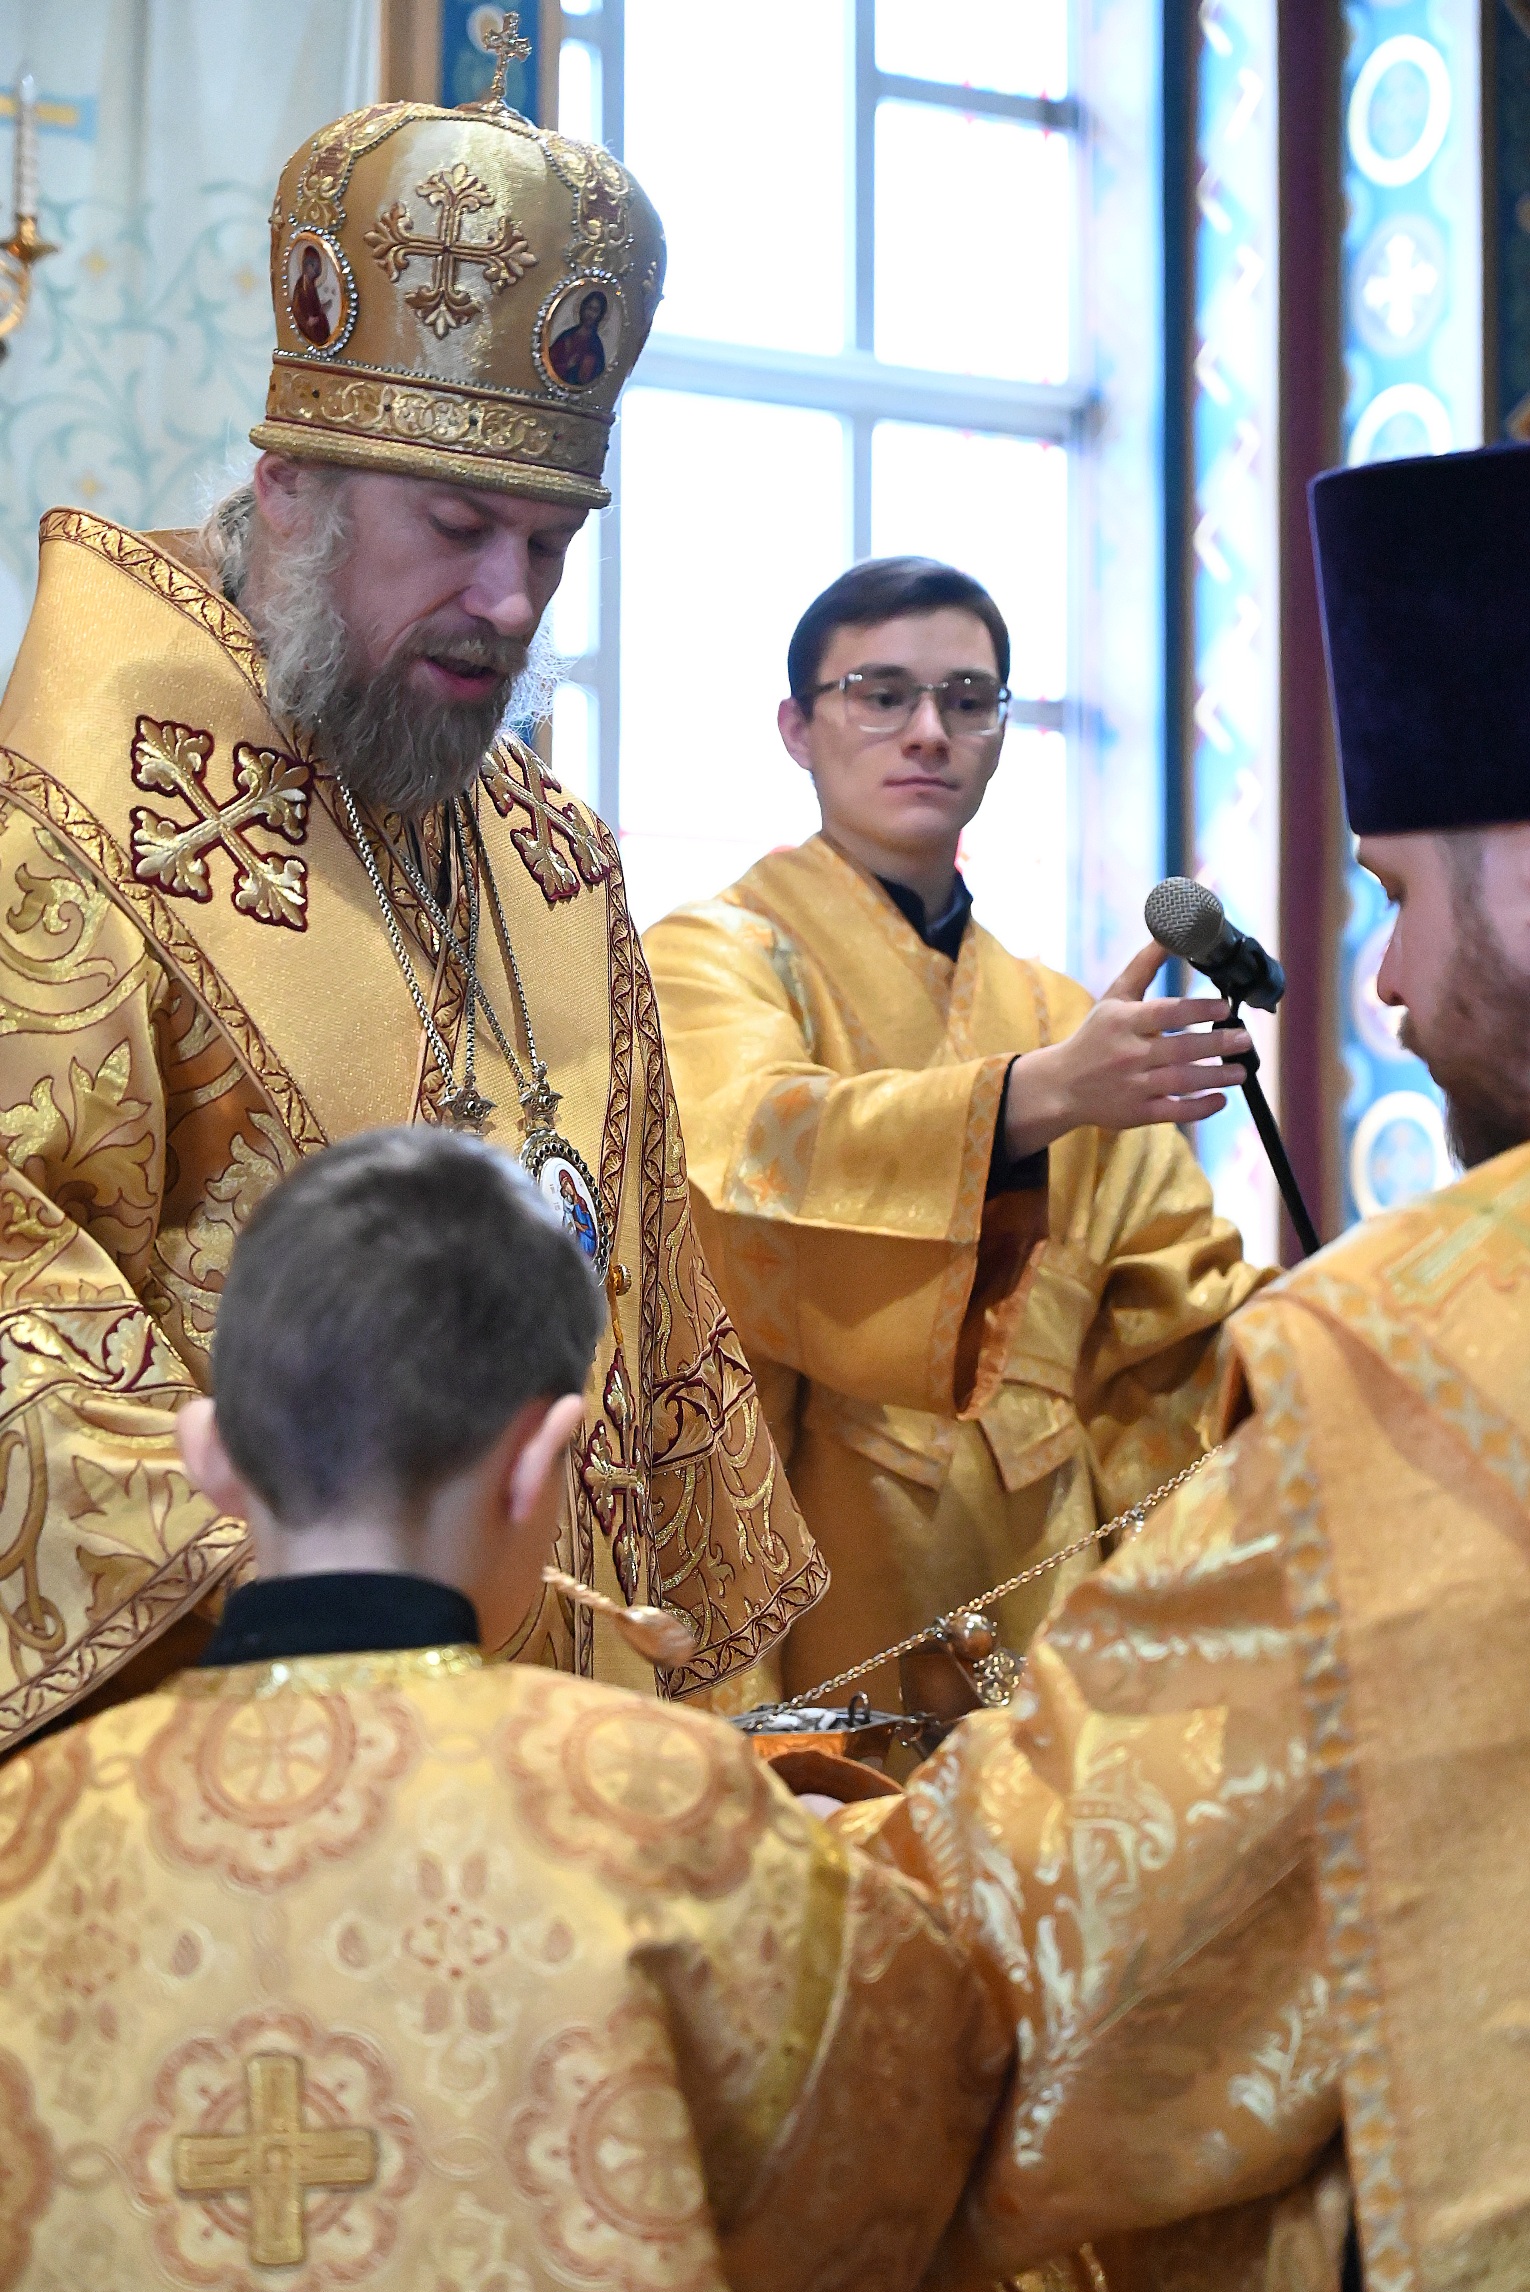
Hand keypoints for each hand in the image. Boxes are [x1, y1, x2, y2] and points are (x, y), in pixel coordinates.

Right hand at [1003, 941, 1250, 1156]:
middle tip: (1244, 1038)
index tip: (1223, 1007)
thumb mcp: (1114, 998)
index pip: (1165, 1013)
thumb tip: (1170, 932)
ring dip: (1217, 1077)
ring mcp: (1133, 1086)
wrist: (1061, 1086)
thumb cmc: (1095, 1036)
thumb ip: (1144, 966)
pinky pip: (1175, 1112)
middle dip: (1217, 1044)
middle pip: (1180, 1049)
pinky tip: (1222, 1100)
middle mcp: (1128, 1054)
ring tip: (1242, 1070)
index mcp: (1123, 1022)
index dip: (1197, 1009)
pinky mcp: (1137, 1113)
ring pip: (1182, 1082)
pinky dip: (1201, 1108)